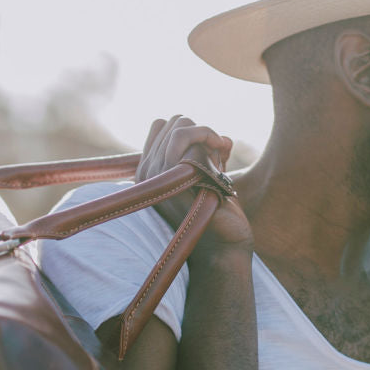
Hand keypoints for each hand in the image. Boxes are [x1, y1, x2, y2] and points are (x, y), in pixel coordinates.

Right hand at [136, 116, 252, 253]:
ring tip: (220, 158)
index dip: (190, 131)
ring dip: (208, 135)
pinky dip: (211, 140)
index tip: (210, 148)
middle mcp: (146, 172)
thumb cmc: (217, 213)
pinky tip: (223, 159)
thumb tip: (222, 138)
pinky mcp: (174, 178)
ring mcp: (158, 175)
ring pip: (182, 125)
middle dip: (202, 132)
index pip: (161, 125)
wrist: (223, 247)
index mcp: (148, 172)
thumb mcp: (206, 176)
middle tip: (218, 154)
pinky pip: (189, 138)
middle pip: (175, 121)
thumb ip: (207, 153)